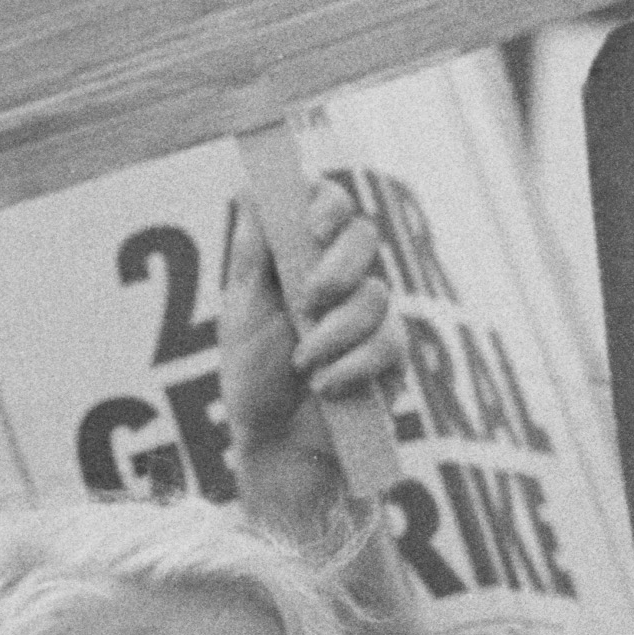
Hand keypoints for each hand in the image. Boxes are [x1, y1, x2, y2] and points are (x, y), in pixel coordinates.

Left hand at [226, 171, 401, 532]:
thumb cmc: (253, 378)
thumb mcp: (242, 313)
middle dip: (338, 266)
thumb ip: (252, 254)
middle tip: (308, 300)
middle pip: (365, 236)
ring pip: (377, 293)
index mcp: (302, 256)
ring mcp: (370, 315)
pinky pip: (389, 342)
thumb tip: (249, 188)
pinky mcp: (391, 355)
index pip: (328, 204)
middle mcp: (341, 277)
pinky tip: (326, 386)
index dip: (327, 202)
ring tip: (303, 363)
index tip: (312, 226)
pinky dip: (353, 364)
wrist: (278, 446)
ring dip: (335, 331)